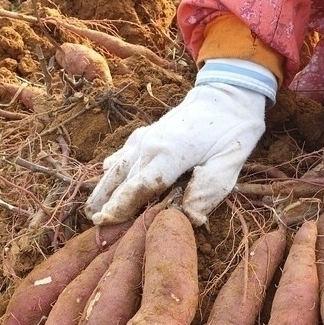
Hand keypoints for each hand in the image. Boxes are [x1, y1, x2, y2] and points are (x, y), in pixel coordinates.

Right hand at [85, 83, 265, 224]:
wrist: (227, 94)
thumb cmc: (233, 130)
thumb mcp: (230, 163)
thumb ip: (208, 190)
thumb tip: (189, 219)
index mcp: (169, 153)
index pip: (138, 188)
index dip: (121, 208)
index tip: (105, 225)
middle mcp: (149, 145)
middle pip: (121, 181)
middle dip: (108, 206)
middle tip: (97, 230)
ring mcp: (143, 138)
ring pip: (115, 168)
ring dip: (102, 190)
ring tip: (90, 212)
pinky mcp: (143, 135)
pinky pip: (120, 156)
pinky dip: (110, 172)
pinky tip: (103, 184)